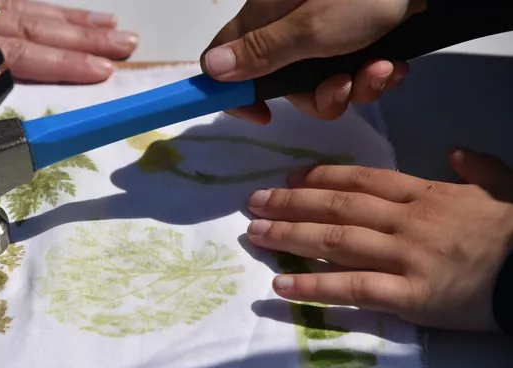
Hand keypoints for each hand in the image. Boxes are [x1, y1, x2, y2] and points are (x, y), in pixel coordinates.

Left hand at [0, 0, 137, 97]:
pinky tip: (57, 8)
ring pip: (27, 6)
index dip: (67, 64)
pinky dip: (41, 2)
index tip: (106, 71)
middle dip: (86, 37)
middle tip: (128, 44)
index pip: (21, 55)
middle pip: (36, 26)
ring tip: (111, 25)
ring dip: (72, 18)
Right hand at [200, 0, 425, 122]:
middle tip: (344, 84)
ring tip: (381, 69)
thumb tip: (209, 70)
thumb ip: (261, 53)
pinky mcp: (352, 38)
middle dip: (318, 96)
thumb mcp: (312, 29)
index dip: (234, 93)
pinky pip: (350, 74)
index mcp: (264, 19)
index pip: (223, 60)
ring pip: (321, 85)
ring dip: (354, 87)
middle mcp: (286, 29)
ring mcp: (320, 35)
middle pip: (281, 85)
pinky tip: (393, 63)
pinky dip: (372, 75)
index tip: (264, 115)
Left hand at [244, 148, 512, 331]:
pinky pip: (354, 289)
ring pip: (337, 242)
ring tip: (256, 234)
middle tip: (254, 202)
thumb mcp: (504, 187)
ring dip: (290, 236)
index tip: (289, 177)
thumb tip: (455, 152)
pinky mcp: (411, 297)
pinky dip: (315, 287)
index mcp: (426, 194)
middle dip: (291, 203)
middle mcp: (408, 221)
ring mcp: (407, 258)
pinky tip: (281, 286)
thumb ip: (476, 168)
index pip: (363, 180)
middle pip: (338, 207)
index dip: (321, 177)